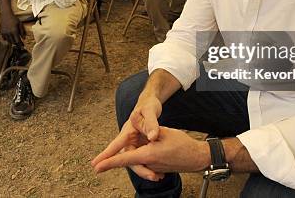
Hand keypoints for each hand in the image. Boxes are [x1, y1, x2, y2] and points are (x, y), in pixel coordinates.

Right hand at [0, 11, 25, 44]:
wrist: (5, 15)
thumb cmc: (14, 19)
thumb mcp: (20, 24)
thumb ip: (22, 31)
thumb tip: (24, 38)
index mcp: (14, 31)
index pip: (18, 41)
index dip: (20, 44)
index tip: (23, 47)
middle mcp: (9, 33)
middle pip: (13, 42)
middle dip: (17, 44)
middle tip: (20, 45)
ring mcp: (4, 33)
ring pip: (9, 41)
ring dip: (12, 42)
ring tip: (15, 42)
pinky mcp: (1, 32)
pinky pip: (4, 39)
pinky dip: (7, 39)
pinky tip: (10, 38)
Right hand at [92, 95, 163, 179]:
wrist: (150, 103)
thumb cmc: (148, 105)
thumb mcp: (150, 111)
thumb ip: (151, 124)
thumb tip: (152, 137)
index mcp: (127, 131)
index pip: (116, 145)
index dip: (106, 156)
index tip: (95, 165)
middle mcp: (129, 138)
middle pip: (129, 157)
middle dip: (140, 169)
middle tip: (153, 177)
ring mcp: (134, 142)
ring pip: (136, 159)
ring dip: (146, 168)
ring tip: (158, 176)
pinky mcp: (141, 144)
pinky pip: (143, 157)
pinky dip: (150, 164)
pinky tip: (160, 170)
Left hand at [92, 126, 208, 178]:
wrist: (196, 157)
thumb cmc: (182, 144)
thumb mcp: (164, 132)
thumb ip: (149, 130)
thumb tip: (137, 127)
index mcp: (148, 154)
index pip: (125, 159)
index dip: (109, 162)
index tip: (97, 166)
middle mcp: (149, 163)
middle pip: (129, 161)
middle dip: (117, 159)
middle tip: (98, 164)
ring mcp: (153, 167)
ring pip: (137, 161)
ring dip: (135, 154)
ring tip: (141, 145)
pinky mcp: (157, 167)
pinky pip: (146, 162)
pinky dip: (143, 157)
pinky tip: (150, 146)